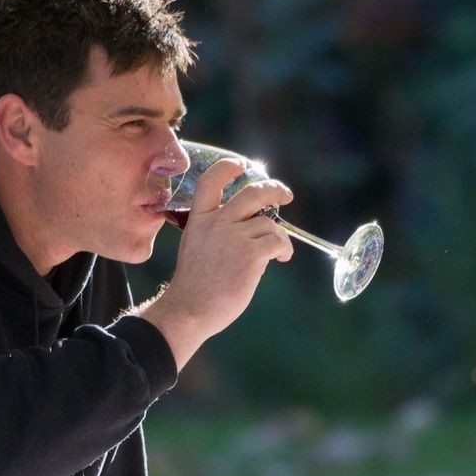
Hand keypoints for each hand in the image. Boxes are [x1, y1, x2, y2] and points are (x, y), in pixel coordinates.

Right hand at [137, 159, 291, 364]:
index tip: (241, 166)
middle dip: (273, 188)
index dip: (228, 168)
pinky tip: (281, 258)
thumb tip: (250, 227)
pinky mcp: (250, 254)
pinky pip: (277, 241)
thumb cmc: (195, 286)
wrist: (190, 310)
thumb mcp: (196, 247)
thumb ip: (216, 232)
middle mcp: (216, 223)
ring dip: (280, 237)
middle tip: (286, 194)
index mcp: (199, 220)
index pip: (210, 181)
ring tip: (279, 252)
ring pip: (269, 224)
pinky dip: (284, 249)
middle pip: (251, 193)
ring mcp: (233, 238)